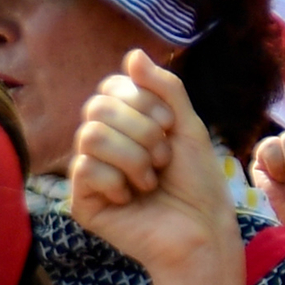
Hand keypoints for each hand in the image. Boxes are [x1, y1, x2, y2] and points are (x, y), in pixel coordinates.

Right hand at [67, 51, 240, 284]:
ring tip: (151, 179)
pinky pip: (85, 169)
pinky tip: (132, 199)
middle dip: (141, 131)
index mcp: (123, 124)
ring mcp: (88, 173)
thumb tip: (132, 54)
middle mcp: (102, 145)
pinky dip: (119, 182)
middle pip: (96, 109)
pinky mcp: (82, 202)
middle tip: (163, 158)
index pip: (110, 88)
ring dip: (132, 157)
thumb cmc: (197, 183)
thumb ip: (164, 88)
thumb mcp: (187, 125)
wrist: (202, 230)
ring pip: (89, 136)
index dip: (142, 101)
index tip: (171, 125)